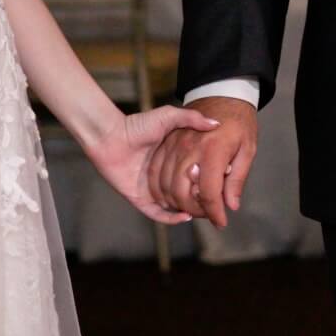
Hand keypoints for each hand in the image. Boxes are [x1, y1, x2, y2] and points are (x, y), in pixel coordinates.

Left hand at [88, 105, 221, 222]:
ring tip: (205, 210)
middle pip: (187, 193)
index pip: (194, 175)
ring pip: (174, 206)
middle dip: (201, 199)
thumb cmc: (137, 124)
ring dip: (189, 210)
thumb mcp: (169, 117)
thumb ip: (192, 118)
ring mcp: (152, 189)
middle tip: (218, 202)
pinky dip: (171, 218)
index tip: (225, 180)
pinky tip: (186, 216)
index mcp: (172, 160)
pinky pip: (157, 214)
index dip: (209, 179)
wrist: (110, 136)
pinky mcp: (140, 199)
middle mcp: (164, 176)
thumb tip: (216, 124)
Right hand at [148, 96, 258, 228]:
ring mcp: (172, 146)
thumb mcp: (248, 148)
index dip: (214, 212)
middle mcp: (188, 150)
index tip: (221, 222)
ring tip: (194, 207)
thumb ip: (237, 177)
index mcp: (212, 151)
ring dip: (178, 203)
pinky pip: (156, 174)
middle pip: (183, 193)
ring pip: (166, 187)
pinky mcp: (164, 144)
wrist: (222, 94)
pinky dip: (162, 189)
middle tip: (208, 214)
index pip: (208, 193)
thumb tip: (231, 205)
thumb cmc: (240, 121)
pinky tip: (176, 196)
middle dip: (195, 210)